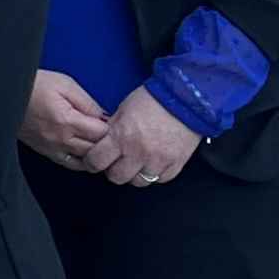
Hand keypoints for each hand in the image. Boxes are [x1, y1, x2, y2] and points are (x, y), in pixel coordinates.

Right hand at [19, 70, 111, 165]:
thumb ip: (88, 102)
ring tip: (100, 142)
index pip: (102, 133)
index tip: (113, 121)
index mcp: (67, 120)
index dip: (112, 127)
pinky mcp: (45, 151)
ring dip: (96, 153)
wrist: (6, 94)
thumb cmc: (35, 85)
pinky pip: (70, 164)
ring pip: (85, 161)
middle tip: (110, 132)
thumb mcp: (66, 84)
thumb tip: (105, 117)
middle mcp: (61, 139)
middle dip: (107, 142)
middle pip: (96, 149)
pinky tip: (87, 152)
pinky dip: (82, 162)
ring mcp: (52, 148)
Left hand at [87, 85, 203, 190]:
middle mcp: (138, 152)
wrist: (186, 96)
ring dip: (135, 173)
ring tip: (137, 162)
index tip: (95, 160)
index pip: (96, 162)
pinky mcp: (176, 163)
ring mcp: (158, 160)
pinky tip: (155, 162)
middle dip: (113, 170)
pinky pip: (160, 179)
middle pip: (117, 177)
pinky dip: (156, 173)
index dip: (93, 162)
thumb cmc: (154, 98)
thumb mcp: (123, 109)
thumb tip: (102, 142)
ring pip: (139, 181)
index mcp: (121, 137)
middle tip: (117, 161)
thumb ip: (112, 129)